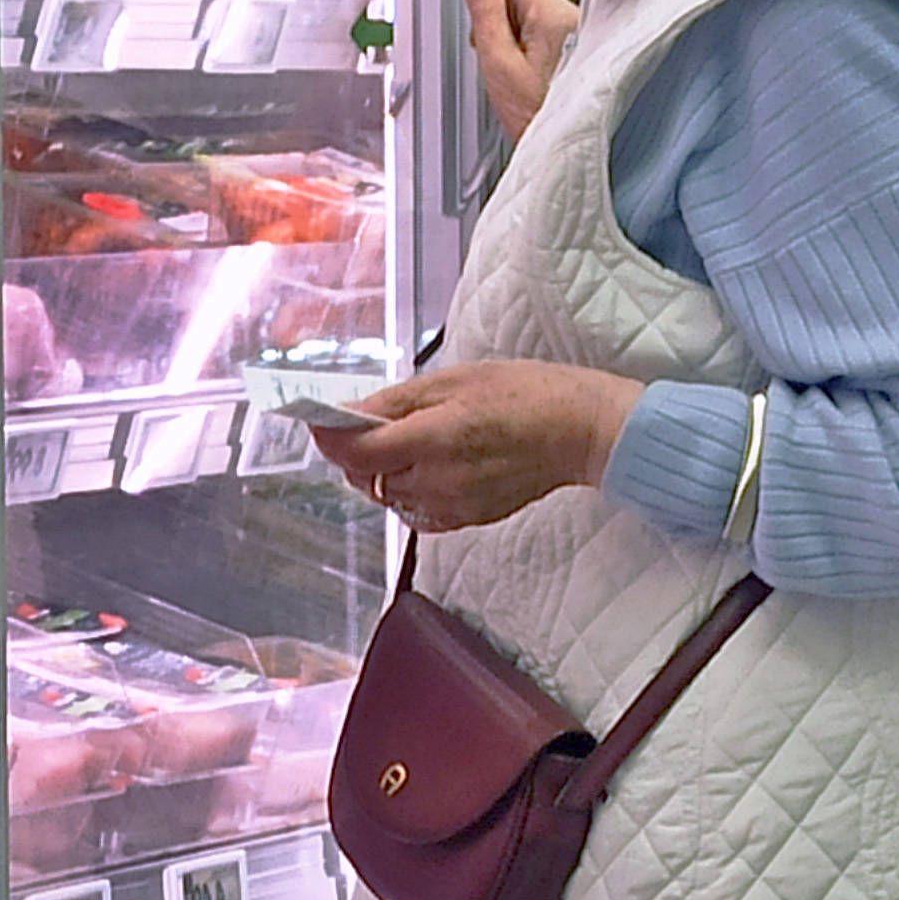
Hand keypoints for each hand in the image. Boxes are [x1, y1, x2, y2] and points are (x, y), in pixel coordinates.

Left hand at [315, 360, 642, 533]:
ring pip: (389, 496)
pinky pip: (416, 511)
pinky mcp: (466, 520)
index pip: (357, 453)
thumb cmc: (525, 393)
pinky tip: (432, 465)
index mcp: (435, 439)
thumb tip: (347, 413)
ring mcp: (452, 507)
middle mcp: (438, 481)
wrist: (580, 431)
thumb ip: (395, 402)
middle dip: (359, 453)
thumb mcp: (454, 380)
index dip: (330, 438)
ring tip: (415, 440)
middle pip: (366, 478)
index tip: (318, 421)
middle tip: (374, 423)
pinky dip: (410, 490)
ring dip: (385, 472)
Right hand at [464, 0, 579, 142]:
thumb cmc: (538, 115)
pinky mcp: (591, 50)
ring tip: (524, 78)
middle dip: (511, 23)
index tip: (490, 34)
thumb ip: (486, 18)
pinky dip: (546, 55)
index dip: (495, 3)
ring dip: (528, 41)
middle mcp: (577, 16)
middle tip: (505, 61)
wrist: (570, 149)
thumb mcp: (500, 67)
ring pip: (544, 19)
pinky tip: (540, 82)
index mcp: (554, 15)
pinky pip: (559, 38)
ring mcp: (588, 33)